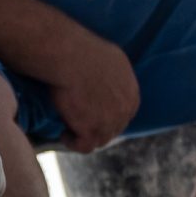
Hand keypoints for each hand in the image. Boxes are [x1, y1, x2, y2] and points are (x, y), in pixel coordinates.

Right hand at [35, 33, 139, 151]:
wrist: (72, 57)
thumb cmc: (86, 50)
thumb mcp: (113, 60)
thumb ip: (115, 76)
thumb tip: (108, 79)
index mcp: (132, 94)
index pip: (123, 113)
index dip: (108, 115)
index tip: (93, 113)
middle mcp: (125, 111)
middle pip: (113, 128)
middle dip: (98, 127)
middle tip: (80, 122)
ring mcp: (109, 123)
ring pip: (100, 139)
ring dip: (85, 136)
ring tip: (69, 130)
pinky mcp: (91, 131)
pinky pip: (84, 146)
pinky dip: (73, 142)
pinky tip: (63, 134)